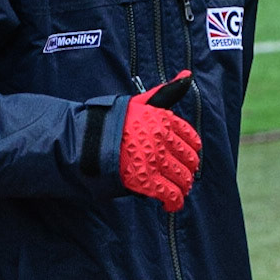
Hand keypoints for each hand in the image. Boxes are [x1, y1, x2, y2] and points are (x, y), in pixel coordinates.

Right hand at [119, 71, 200, 211]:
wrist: (87, 141)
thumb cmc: (113, 121)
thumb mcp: (140, 102)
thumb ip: (166, 92)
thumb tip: (187, 74)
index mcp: (164, 120)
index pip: (190, 138)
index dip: (192, 150)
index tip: (188, 157)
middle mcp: (162, 139)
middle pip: (189, 160)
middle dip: (188, 170)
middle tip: (183, 176)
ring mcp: (155, 160)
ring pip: (182, 178)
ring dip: (183, 187)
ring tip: (177, 190)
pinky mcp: (145, 180)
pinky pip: (169, 194)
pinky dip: (173, 201)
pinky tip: (170, 204)